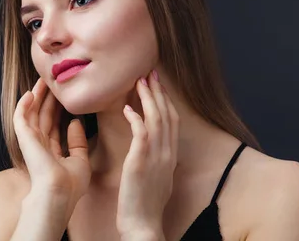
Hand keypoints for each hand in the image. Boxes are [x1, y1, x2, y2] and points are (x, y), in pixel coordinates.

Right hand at [13, 77, 91, 206]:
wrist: (59, 193)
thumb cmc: (71, 184)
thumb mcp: (80, 160)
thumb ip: (77, 141)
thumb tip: (76, 122)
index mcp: (51, 152)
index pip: (53, 125)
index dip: (58, 110)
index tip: (64, 96)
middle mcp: (39, 145)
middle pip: (42, 116)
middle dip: (47, 99)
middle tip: (53, 82)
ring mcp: (31, 141)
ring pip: (32, 113)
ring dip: (36, 97)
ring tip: (42, 81)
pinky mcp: (25, 137)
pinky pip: (21, 117)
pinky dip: (23, 105)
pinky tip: (30, 93)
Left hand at [116, 70, 178, 239]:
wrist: (143, 225)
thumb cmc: (144, 203)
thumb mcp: (158, 177)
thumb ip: (158, 158)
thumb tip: (153, 146)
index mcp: (171, 156)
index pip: (172, 120)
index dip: (165, 100)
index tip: (156, 85)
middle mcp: (168, 153)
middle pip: (167, 114)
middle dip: (159, 92)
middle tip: (150, 73)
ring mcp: (156, 157)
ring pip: (156, 119)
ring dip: (148, 98)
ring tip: (139, 81)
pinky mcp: (141, 162)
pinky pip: (141, 133)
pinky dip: (136, 118)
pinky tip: (126, 108)